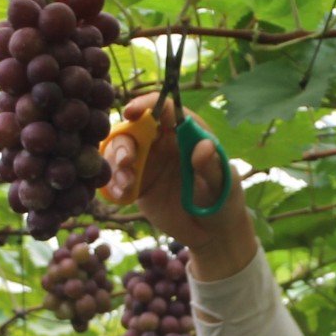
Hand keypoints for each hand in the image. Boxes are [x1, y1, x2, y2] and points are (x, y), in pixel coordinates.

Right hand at [104, 92, 256, 278]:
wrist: (211, 232)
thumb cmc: (223, 200)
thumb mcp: (223, 184)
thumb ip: (212, 166)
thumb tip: (205, 145)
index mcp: (185, 132)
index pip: (164, 108)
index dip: (146, 104)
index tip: (132, 112)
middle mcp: (163, 142)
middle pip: (133, 128)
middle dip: (124, 141)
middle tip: (127, 162)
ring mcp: (147, 162)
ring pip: (119, 150)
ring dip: (115, 162)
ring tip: (127, 185)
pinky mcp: (136, 183)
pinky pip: (115, 177)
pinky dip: (112, 184)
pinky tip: (122, 196)